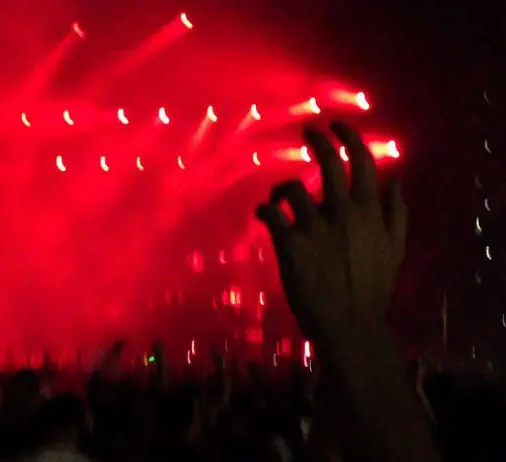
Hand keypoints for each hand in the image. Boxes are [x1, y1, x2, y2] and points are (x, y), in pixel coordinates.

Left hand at [256, 122, 406, 346]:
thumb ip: (396, 213)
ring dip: (281, 189)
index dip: (348, 137)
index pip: (361, 161)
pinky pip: (270, 215)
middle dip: (316, 139)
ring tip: (278, 198)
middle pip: (327, 162)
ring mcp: (313, 227)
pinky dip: (264, 210)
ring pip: (291, 188)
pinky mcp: (289, 244)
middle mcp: (341, 212)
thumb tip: (398, 179)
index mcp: (367, 211)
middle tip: (308, 132)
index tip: (336, 125)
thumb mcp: (395, 249)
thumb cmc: (373, 289)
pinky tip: (263, 215)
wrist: (349, 325)